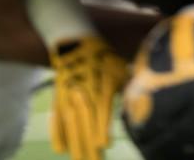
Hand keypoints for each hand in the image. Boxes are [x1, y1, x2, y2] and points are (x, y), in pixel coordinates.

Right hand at [49, 35, 128, 159]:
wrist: (75, 43)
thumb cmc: (104, 58)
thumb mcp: (119, 69)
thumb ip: (126, 89)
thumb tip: (137, 106)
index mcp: (100, 84)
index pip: (100, 108)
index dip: (102, 126)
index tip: (104, 145)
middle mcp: (83, 92)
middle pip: (86, 122)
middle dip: (89, 145)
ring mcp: (68, 95)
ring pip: (71, 124)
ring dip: (75, 144)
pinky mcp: (58, 97)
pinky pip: (55, 118)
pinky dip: (56, 133)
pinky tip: (60, 149)